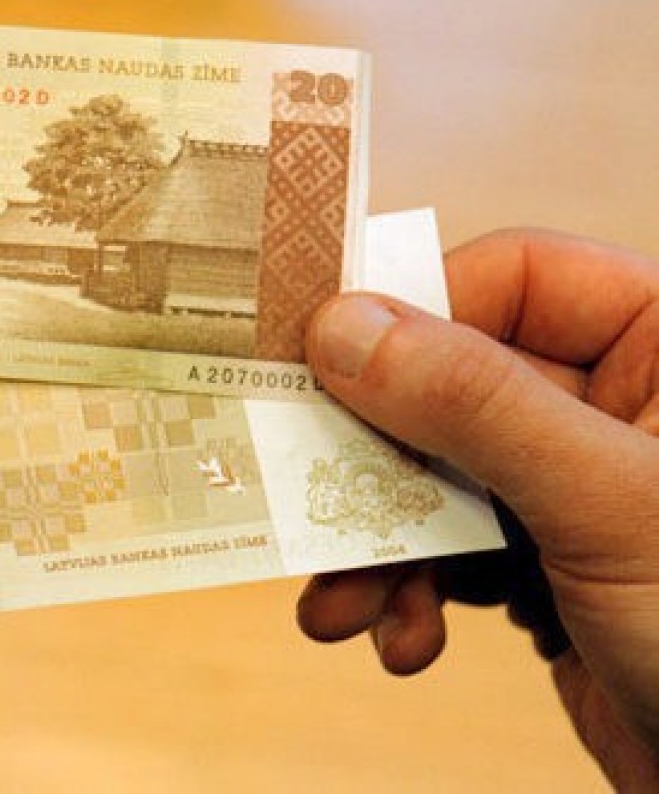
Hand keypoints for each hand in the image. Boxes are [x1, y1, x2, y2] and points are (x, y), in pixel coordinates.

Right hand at [297, 230, 658, 787]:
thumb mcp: (609, 507)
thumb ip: (477, 407)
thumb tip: (343, 327)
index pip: (514, 280)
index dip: (416, 315)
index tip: (323, 363)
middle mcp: (614, 406)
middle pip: (450, 387)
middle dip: (377, 463)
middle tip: (307, 495)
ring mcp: (575, 488)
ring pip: (435, 478)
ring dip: (379, 547)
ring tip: (345, 606)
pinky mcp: (547, 565)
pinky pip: (449, 551)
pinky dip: (412, 596)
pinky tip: (407, 641)